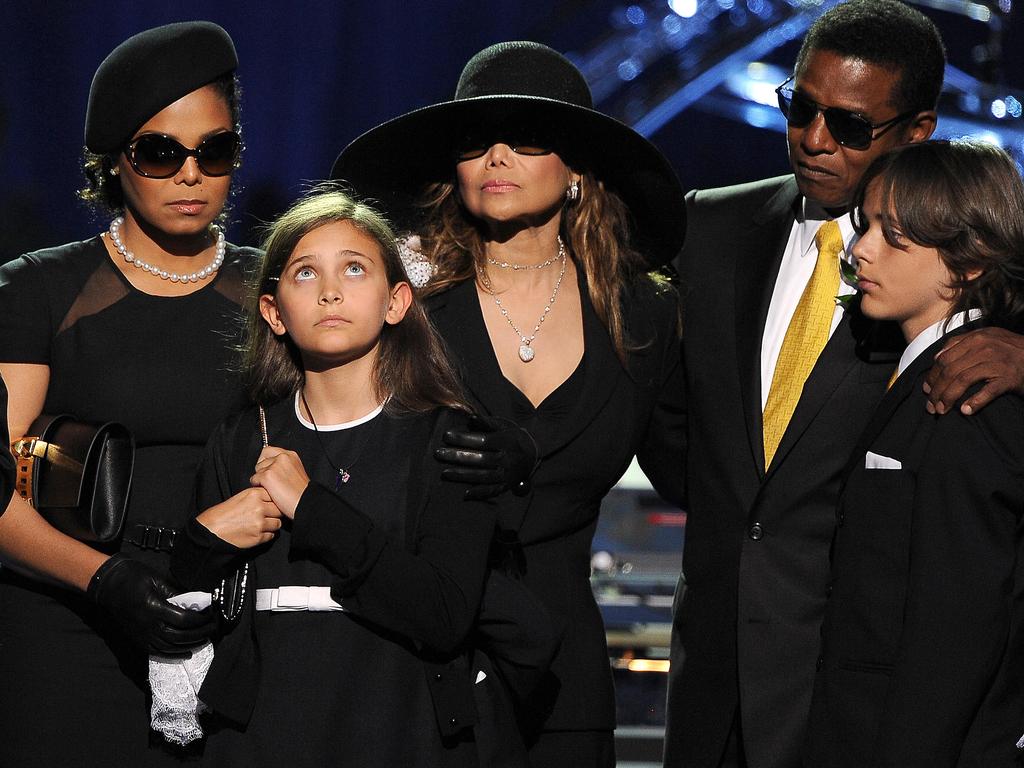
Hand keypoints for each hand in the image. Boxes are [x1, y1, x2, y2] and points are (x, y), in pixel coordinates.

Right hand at [87, 554, 216, 653]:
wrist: (108, 585)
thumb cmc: (133, 577)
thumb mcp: (158, 580)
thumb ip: (177, 594)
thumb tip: (198, 602)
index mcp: (154, 608)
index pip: (184, 620)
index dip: (201, 619)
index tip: (213, 613)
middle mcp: (148, 626)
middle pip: (180, 636)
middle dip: (201, 633)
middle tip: (215, 627)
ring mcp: (142, 635)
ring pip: (171, 647)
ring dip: (191, 645)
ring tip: (206, 638)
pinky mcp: (138, 640)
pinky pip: (158, 652)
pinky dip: (175, 654)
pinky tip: (187, 651)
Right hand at [197, 486, 282, 547]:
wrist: (211, 530)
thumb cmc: (223, 513)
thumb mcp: (240, 496)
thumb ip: (257, 495)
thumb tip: (272, 498)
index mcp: (254, 494)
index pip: (275, 495)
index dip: (273, 501)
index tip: (270, 504)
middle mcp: (259, 507)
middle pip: (279, 510)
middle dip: (274, 513)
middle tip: (267, 515)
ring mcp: (260, 523)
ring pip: (277, 523)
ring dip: (272, 525)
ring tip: (261, 524)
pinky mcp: (258, 537)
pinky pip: (272, 535)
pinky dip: (267, 534)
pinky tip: (257, 532)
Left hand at [250, 446, 309, 518]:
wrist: (305, 502)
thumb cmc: (301, 493)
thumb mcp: (296, 472)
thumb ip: (284, 466)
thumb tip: (270, 466)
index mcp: (291, 455)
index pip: (268, 450)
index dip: (266, 461)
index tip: (268, 469)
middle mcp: (282, 457)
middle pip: (261, 460)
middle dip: (263, 470)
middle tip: (271, 482)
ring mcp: (274, 466)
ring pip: (257, 470)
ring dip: (261, 479)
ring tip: (272, 488)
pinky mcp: (267, 476)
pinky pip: (254, 479)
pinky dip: (258, 487)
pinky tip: (269, 491)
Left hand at [434, 415, 537, 499]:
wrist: (534, 451)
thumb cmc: (512, 435)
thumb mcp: (503, 425)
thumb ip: (486, 423)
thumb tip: (470, 419)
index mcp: (506, 441)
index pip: (482, 440)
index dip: (463, 438)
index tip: (446, 436)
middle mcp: (508, 458)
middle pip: (480, 459)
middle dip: (457, 456)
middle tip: (438, 453)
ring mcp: (508, 474)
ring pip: (483, 476)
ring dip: (463, 476)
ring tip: (444, 473)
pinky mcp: (508, 485)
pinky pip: (493, 491)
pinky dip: (480, 493)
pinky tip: (465, 494)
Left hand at [924, 327, 1023, 414]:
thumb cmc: (1011, 350)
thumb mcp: (987, 339)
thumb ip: (962, 344)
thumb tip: (938, 357)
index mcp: (975, 338)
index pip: (944, 358)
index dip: (932, 375)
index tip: (926, 389)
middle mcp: (984, 347)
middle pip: (950, 370)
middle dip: (936, 390)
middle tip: (930, 406)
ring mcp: (996, 362)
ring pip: (963, 380)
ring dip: (948, 398)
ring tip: (941, 410)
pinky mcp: (1008, 377)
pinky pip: (987, 391)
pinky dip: (974, 402)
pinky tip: (965, 410)